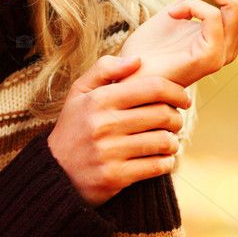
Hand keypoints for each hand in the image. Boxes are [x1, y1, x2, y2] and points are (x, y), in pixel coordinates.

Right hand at [48, 55, 192, 207]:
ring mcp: (110, 152)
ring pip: (163, 141)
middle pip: (162, 115)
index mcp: (99, 100)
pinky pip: (156, 167)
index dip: (176, 91)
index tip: (184, 99)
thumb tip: (137, 59)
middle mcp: (104, 124)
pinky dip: (167, 162)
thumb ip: (104, 69)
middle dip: (177, 118)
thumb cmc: (74, 127)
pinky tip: (163, 159)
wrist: (54, 173)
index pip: (152, 88)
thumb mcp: (79, 92)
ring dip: (173, 141)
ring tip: (169, 140)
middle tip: (175, 121)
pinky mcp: (115, 177)